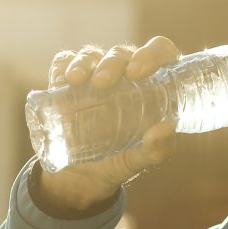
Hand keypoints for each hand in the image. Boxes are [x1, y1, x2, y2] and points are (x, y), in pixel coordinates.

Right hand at [35, 36, 179, 211]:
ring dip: (83, 63)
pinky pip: (64, 63)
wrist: (83, 176)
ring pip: (92, 54)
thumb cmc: (120, 159)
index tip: (137, 73)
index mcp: (152, 83)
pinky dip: (62, 67)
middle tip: (102, 83)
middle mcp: (124, 73)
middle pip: (122, 53)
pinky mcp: (68, 81)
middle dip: (112, 63)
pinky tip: (61, 81)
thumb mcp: (140, 159)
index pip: (159, 52)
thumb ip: (157, 148)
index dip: (151, 54)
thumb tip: (166, 128)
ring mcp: (94, 74)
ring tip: (76, 80)